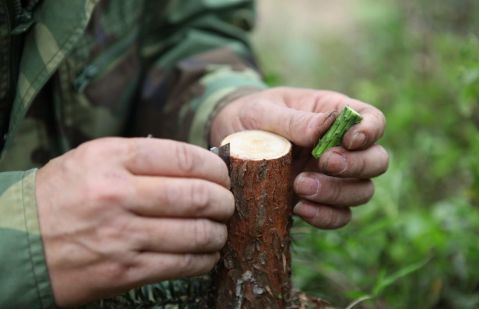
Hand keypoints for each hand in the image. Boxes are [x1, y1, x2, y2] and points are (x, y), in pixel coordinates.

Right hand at [36, 138, 233, 306]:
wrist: (16, 244)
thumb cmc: (61, 196)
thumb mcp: (92, 159)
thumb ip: (141, 158)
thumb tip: (198, 166)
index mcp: (111, 158)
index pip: (184, 157)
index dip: (216, 168)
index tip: (223, 176)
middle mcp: (117, 194)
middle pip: (198, 195)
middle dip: (225, 201)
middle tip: (228, 203)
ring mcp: (122, 236)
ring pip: (196, 232)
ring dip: (219, 232)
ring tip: (219, 229)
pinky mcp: (124, 271)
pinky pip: (182, 264)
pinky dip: (205, 258)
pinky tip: (207, 253)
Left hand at [211, 87, 387, 228]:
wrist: (228, 141)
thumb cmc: (251, 117)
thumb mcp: (265, 111)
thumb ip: (295, 121)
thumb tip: (325, 129)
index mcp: (335, 115)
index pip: (373, 119)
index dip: (370, 131)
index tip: (349, 140)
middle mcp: (341, 148)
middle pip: (377, 160)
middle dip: (356, 165)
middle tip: (325, 163)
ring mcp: (332, 177)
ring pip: (362, 191)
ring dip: (338, 193)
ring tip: (300, 186)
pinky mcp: (318, 201)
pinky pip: (339, 216)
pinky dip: (325, 217)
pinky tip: (300, 209)